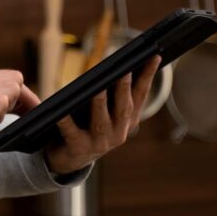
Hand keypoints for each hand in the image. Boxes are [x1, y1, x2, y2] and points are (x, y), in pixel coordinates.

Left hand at [44, 55, 161, 174]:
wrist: (70, 159)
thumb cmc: (89, 125)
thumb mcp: (106, 110)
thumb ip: (112, 91)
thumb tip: (118, 63)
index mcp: (128, 121)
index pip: (141, 95)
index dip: (149, 76)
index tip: (155, 55)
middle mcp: (118, 133)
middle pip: (123, 108)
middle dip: (125, 89)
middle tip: (125, 70)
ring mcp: (99, 143)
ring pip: (101, 121)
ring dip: (100, 103)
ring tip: (98, 86)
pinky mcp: (78, 148)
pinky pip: (71, 133)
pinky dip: (66, 121)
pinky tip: (61, 110)